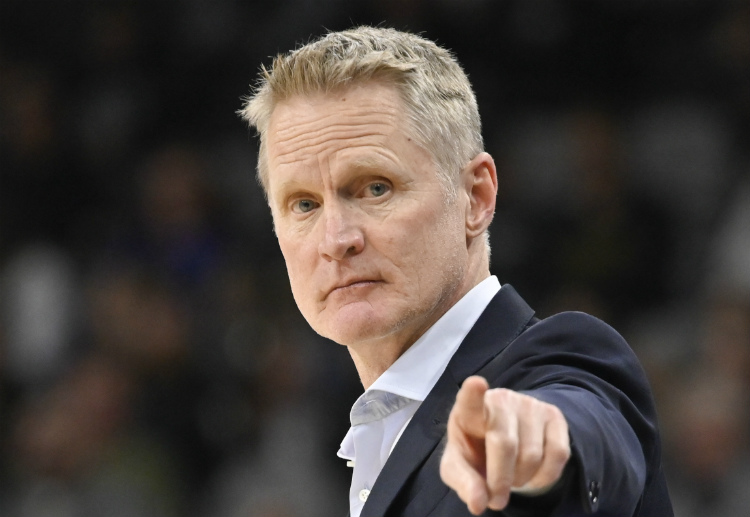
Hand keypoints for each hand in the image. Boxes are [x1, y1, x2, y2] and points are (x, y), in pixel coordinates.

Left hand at [440, 376, 570, 514]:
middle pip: (505, 444)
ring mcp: (529, 404)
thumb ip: (463, 482)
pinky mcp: (553, 414)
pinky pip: (558, 454)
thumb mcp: (458, 467)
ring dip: (521, 479)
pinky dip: (545, 477)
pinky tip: (532, 474)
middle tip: (496, 499)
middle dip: (500, 480)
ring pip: (532, 454)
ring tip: (511, 476)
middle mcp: (500, 399)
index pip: (470, 398)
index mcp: (468, 409)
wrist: (502, 440)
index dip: (473, 392)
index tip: (476, 384)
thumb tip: (478, 503)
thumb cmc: (474, 451)